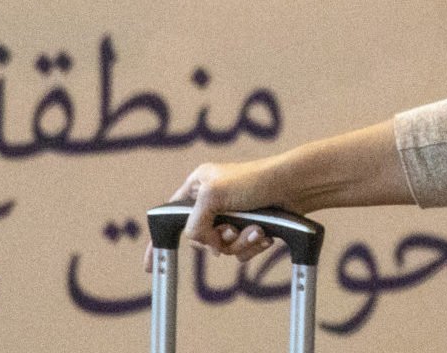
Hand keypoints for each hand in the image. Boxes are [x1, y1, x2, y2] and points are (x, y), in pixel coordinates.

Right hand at [159, 159, 277, 266]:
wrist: (296, 185)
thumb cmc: (255, 180)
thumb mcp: (212, 195)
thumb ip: (194, 221)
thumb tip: (198, 241)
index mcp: (197, 186)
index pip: (171, 217)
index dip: (158, 241)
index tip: (150, 266)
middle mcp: (212, 202)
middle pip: (200, 239)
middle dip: (217, 240)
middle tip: (231, 231)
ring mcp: (233, 216)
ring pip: (223, 247)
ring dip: (240, 242)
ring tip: (257, 230)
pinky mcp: (250, 227)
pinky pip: (241, 251)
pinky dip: (253, 246)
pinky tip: (265, 234)